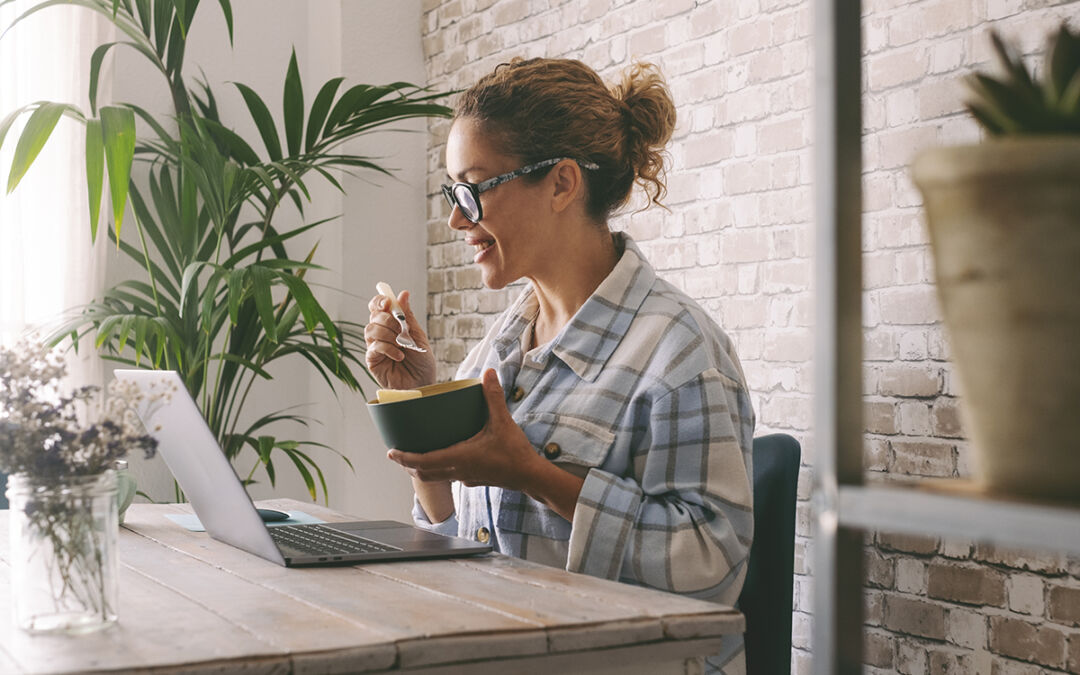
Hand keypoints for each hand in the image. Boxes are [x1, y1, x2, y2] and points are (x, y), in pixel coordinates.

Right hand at [365, 288, 435, 389]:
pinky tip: (399, 355)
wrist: (424, 383)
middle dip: (389, 320)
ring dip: (389, 334)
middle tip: (402, 330)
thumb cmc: (422, 362)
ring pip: (371, 330)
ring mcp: (375, 347)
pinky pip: (374, 347)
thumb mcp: (418, 335)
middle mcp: (380, 334)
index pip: (377, 307)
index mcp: (391, 325)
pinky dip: (388, 348)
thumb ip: (408, 316)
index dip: (380, 301)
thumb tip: (403, 294)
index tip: (388, 303)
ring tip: (402, 345)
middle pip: (374, 316)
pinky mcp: (372, 361)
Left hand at [387, 369, 542, 490]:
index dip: (404, 458)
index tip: (391, 453)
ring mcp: (465, 479)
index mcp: (459, 458)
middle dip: (408, 465)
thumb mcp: (503, 422)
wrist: (530, 476)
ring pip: (435, 477)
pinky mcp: (473, 481)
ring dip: (422, 469)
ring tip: (413, 457)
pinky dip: (438, 470)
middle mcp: (458, 471)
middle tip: (396, 454)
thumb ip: (493, 397)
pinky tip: (444, 459)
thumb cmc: (515, 453)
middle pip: (424, 473)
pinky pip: (449, 477)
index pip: (423, 462)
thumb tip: (489, 373)